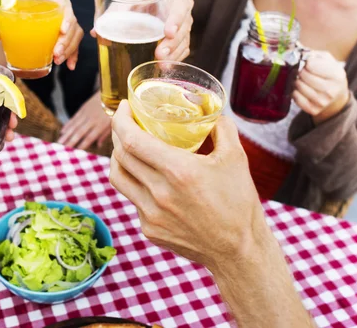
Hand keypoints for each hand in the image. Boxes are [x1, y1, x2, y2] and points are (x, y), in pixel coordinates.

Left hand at [0, 0, 82, 70]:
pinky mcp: (63, 36)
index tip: (62, 30)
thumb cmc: (10, 12)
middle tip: (55, 53)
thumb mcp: (1, 15)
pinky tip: (70, 66)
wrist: (12, 17)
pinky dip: (73, 56)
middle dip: (66, 41)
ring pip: (74, 36)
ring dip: (69, 49)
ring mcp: (62, 24)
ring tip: (57, 60)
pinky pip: (73, 45)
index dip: (67, 17)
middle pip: (72, 24)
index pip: (65, 5)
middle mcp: (58, 10)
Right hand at [58, 92, 110, 149]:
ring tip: (59, 142)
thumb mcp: (113, 123)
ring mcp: (86, 114)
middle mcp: (92, 120)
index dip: (82, 145)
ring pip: (74, 126)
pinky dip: (68, 125)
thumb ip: (105, 134)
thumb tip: (98, 145)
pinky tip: (62, 131)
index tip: (75, 153)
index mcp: (101, 125)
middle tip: (62, 149)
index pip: (90, 137)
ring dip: (66, 135)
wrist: (111, 93)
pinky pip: (74, 118)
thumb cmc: (114, 110)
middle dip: (70, 141)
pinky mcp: (83, 108)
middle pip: (79, 132)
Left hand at [91, 0, 192, 61]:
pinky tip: (165, 67)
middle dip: (172, 43)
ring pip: (184, 40)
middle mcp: (183, 8)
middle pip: (184, 28)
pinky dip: (175, 58)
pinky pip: (182, 48)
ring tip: (162, 65)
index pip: (180, 7)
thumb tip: (96, 32)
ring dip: (173, 54)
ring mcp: (184, 22)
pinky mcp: (181, 34)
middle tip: (160, 54)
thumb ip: (117, 8)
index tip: (168, 32)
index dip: (176, 20)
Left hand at [110, 101, 261, 268]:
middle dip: (117, 132)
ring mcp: (150, 214)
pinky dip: (136, 183)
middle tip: (125, 121)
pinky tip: (148, 178)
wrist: (238, 251)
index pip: (132, 140)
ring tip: (126, 146)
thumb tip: (212, 114)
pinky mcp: (149, 229)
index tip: (124, 107)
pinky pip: (132, 199)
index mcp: (179, 172)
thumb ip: (222, 129)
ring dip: (118, 157)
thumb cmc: (239, 204)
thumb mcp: (236, 159)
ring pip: (118, 177)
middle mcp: (159, 193)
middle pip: (120, 155)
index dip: (121, 120)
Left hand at [293, 50, 348, 123]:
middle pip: (304, 75)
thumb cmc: (328, 74)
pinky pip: (295, 97)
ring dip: (296, 80)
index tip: (307, 63)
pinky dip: (294, 91)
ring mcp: (322, 102)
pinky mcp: (313, 110)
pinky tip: (299, 88)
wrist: (336, 96)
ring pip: (298, 86)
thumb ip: (313, 54)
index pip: (311, 65)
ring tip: (300, 79)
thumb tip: (296, 52)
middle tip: (301, 71)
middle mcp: (331, 90)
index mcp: (337, 75)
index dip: (306, 62)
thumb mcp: (327, 60)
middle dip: (299, 71)